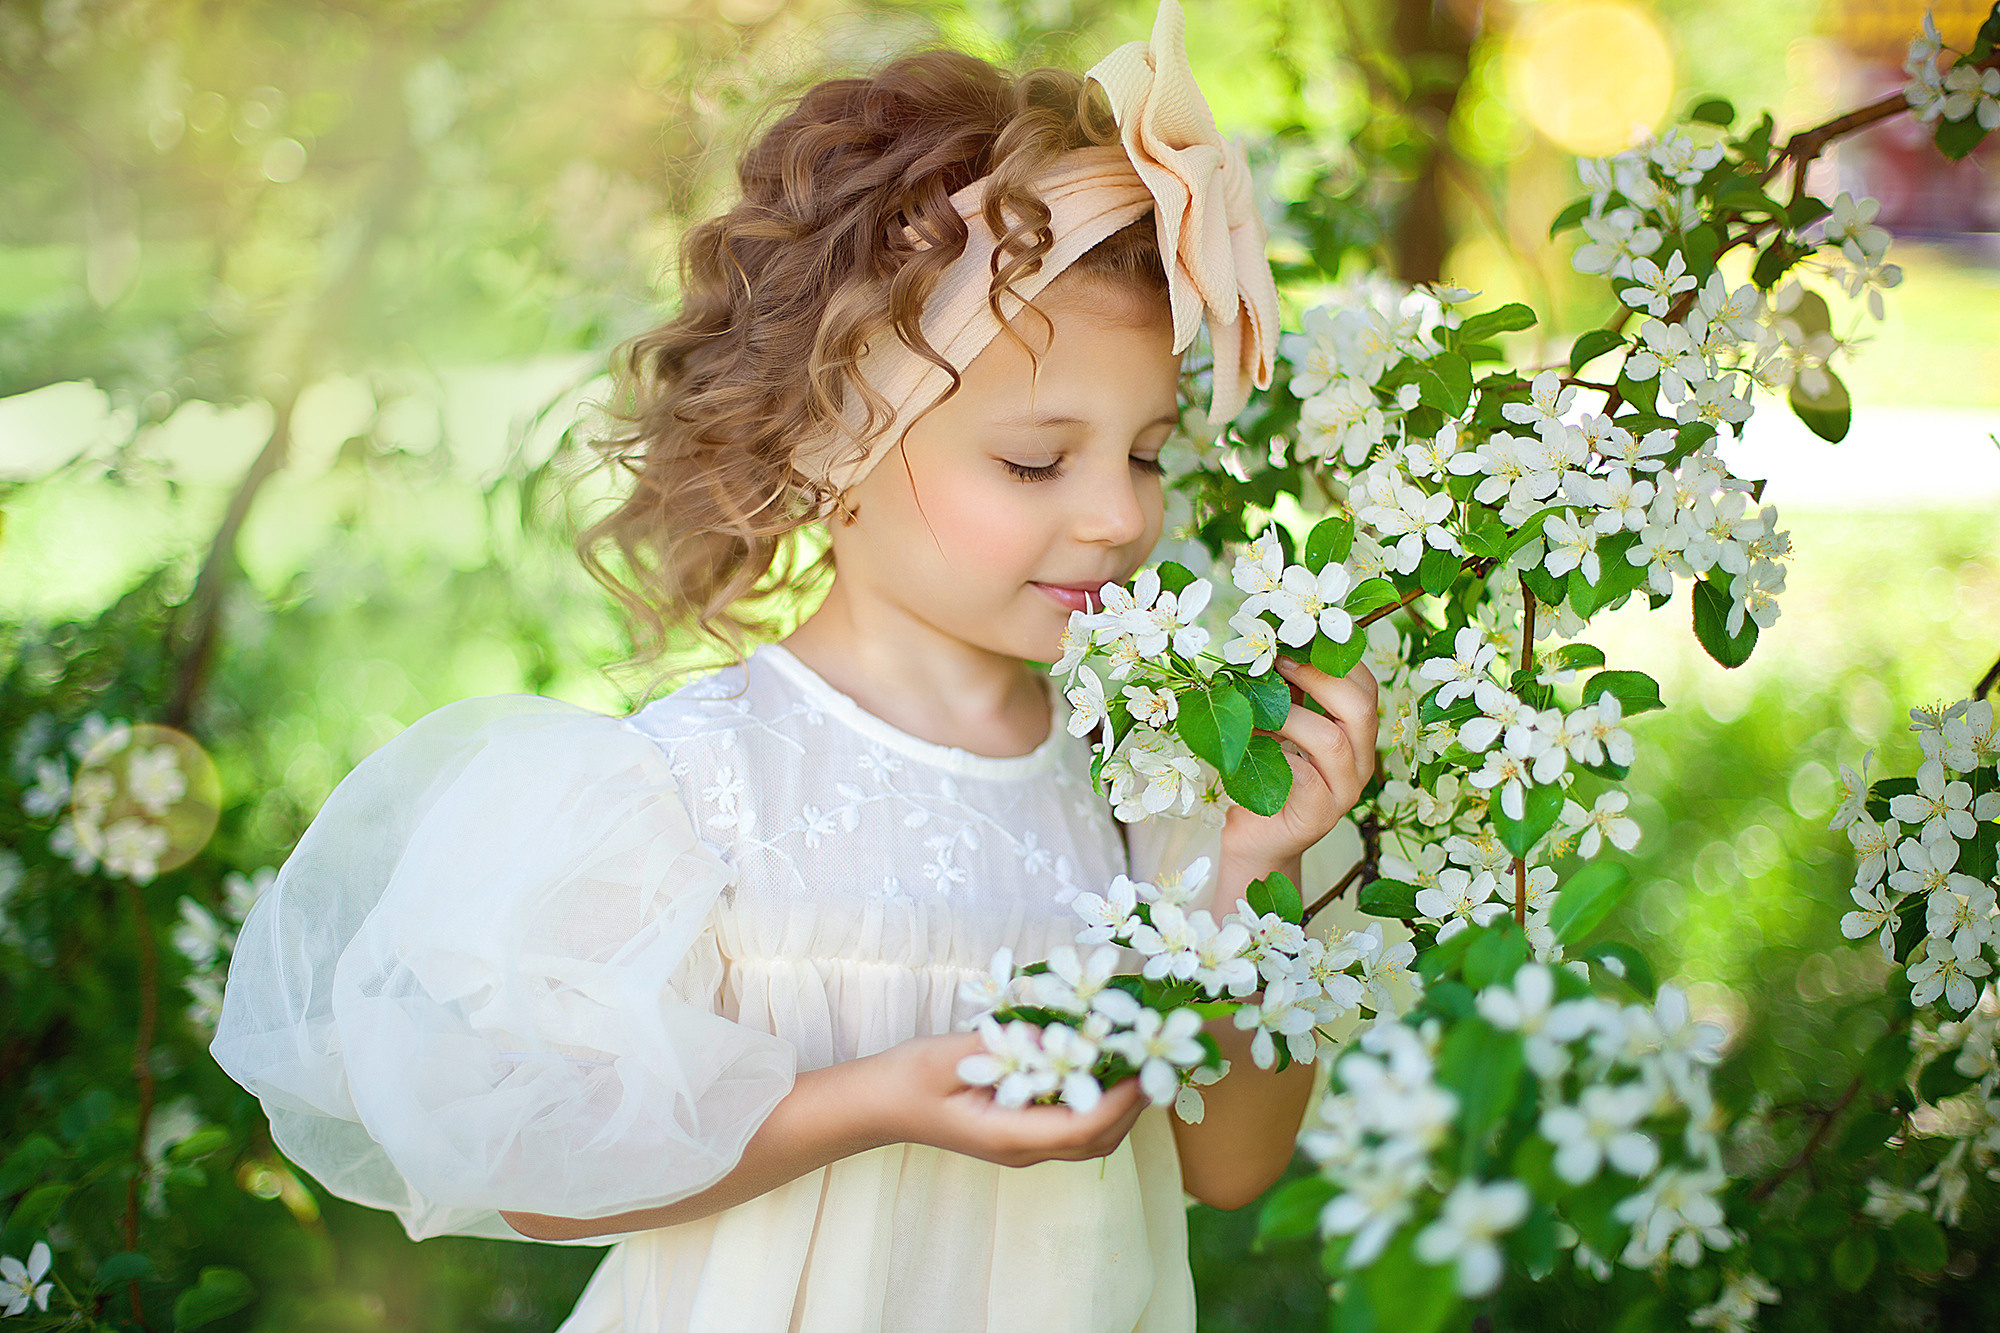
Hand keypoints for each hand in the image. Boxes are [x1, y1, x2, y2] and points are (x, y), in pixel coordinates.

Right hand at [871, 1032, 1148, 1167]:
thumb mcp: (949, 1054)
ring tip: (1143, 1060)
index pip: (1082, 1128)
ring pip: (1092, 1139)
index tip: (1147, 1064)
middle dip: (1135, 1104)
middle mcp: (1023, 1149)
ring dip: (1122, 1105)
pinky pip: (1075, 1127)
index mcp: (1007, 1136)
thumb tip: (1058, 1039)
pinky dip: (1101, 1102)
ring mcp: (1024, 1146)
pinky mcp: (1023, 1133)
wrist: (879, 1104)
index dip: (1121, 1100)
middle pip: (1099, 1140)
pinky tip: (1106, 1067)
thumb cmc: (909, 1077)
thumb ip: (1004, 1048)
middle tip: (1160, 1058)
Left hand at [1220, 654, 1378, 889]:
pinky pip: (1306, 778)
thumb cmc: (1264, 771)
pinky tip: (1254, 749)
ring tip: (1258, 710)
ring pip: (1332, 741)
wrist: (1254, 834)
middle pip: (1360, 707)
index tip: (1293, 640)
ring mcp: (1345, 790)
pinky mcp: (1321, 816)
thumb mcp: (1275, 723)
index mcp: (1355, 732)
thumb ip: (1283, 690)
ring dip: (1288, 717)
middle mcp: (1360, 759)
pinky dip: (1277, 756)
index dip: (1333, 658)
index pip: (1365, 685)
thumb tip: (1267, 641)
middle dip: (1318, 678)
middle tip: (1278, 663)